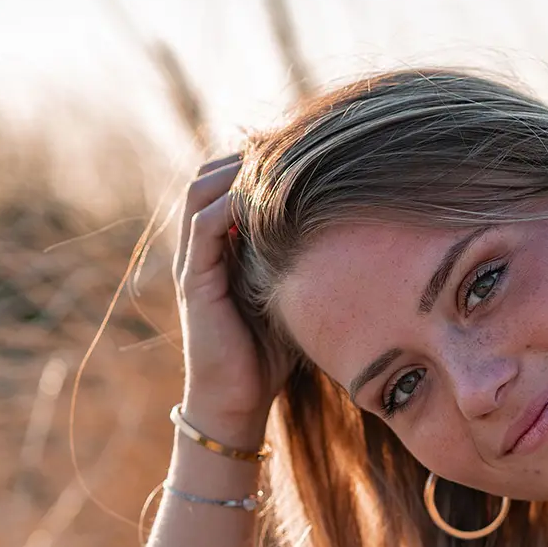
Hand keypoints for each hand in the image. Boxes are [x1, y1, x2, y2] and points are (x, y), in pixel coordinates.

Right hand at [173, 153, 293, 432]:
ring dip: (234, 170)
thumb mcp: (292, 293)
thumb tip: (353, 230)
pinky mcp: (195, 282)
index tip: (299, 147)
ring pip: (200, 191)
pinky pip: (204, 226)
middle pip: (209, 175)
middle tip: (290, 144)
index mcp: (222, 246)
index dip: (256, 160)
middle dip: (246, 155)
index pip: (227, 182)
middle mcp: (203, 247)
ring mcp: (194, 262)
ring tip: (275, 161)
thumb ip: (302, 260)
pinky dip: (230, 204)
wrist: (237, 402)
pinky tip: (264, 199)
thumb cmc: (270, 355)